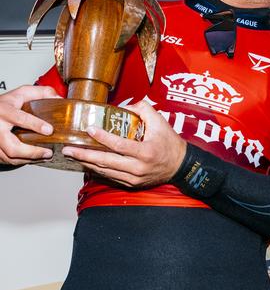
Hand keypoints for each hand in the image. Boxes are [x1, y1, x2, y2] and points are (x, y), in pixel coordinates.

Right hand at [0, 85, 60, 164]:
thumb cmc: (6, 103)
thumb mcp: (22, 93)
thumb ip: (41, 93)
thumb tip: (58, 98)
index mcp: (4, 111)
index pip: (20, 119)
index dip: (35, 125)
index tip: (49, 130)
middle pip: (12, 146)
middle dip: (33, 152)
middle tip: (49, 152)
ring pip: (10, 156)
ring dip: (29, 159)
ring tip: (45, 156)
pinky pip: (7, 159)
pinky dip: (22, 161)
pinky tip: (34, 158)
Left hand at [61, 100, 185, 187]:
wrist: (180, 166)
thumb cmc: (171, 144)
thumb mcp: (160, 122)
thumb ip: (143, 110)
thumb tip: (125, 106)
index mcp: (145, 152)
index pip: (119, 145)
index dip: (102, 138)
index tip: (89, 129)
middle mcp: (138, 167)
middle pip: (105, 162)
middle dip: (84, 155)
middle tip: (68, 149)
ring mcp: (134, 178)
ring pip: (105, 172)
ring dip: (87, 163)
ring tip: (73, 155)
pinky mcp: (132, 184)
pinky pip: (110, 177)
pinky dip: (97, 171)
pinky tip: (87, 164)